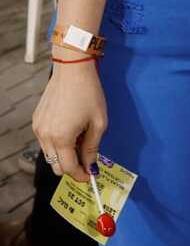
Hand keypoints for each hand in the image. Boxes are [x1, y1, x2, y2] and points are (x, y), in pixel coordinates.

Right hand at [32, 59, 107, 182]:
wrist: (72, 69)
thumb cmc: (89, 93)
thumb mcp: (98, 122)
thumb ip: (93, 147)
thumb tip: (91, 167)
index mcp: (61, 139)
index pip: (69, 168)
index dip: (81, 175)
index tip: (90, 175)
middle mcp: (45, 137)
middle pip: (56, 166)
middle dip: (72, 165)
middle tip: (87, 155)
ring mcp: (38, 129)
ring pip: (50, 154)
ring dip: (64, 153)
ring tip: (80, 136)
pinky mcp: (36, 120)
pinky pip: (46, 140)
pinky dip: (57, 141)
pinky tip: (70, 126)